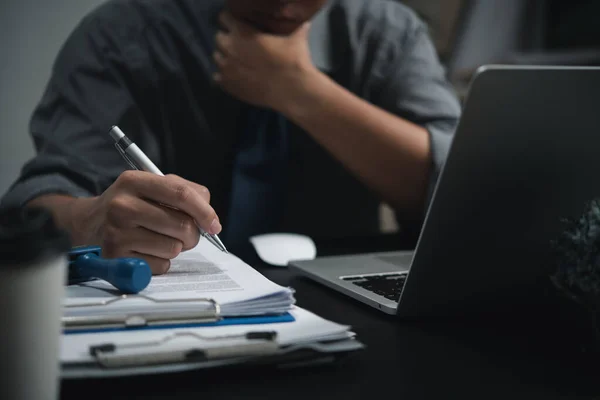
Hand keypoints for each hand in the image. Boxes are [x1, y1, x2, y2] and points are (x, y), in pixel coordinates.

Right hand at [71, 171, 220, 274]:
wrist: (89, 224)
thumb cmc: (132, 205)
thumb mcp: (152, 187)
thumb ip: (186, 193)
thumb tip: (210, 219)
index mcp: (134, 181)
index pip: (180, 194)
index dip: (204, 211)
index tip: (214, 224)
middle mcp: (122, 205)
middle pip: (182, 225)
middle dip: (192, 234)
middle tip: (184, 233)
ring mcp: (116, 233)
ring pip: (174, 248)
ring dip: (175, 247)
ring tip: (158, 238)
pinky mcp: (116, 258)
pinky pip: (161, 265)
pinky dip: (161, 261)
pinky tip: (146, 250)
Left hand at [213, 11, 315, 110]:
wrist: (292, 89)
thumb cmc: (293, 60)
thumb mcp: (296, 39)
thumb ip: (297, 28)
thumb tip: (305, 22)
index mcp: (242, 32)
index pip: (224, 18)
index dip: (230, 20)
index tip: (237, 24)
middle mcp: (229, 47)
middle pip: (218, 37)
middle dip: (226, 39)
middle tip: (239, 44)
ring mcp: (226, 67)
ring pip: (216, 57)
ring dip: (224, 57)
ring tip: (237, 61)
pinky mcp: (227, 84)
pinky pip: (217, 77)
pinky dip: (224, 76)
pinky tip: (235, 76)